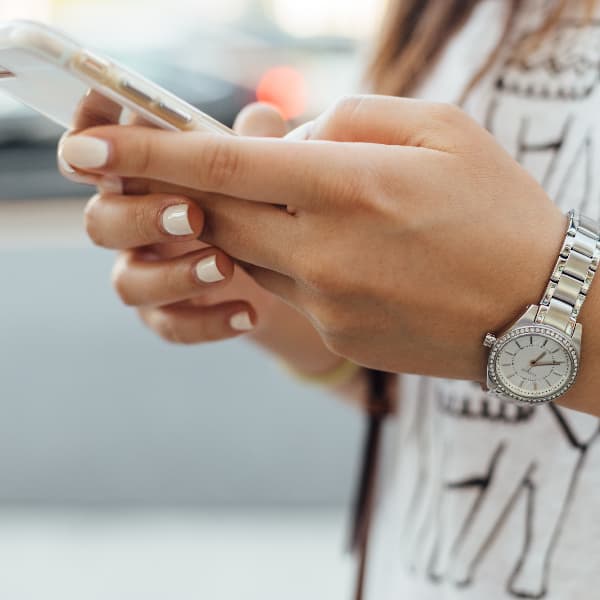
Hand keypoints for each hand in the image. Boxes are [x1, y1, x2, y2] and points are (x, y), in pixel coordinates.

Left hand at [59, 95, 567, 381]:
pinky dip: (294, 260)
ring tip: (308, 206)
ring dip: (252, 223)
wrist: (538, 309)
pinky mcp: (337, 333)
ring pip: (248, 253)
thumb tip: (288, 135)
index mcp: (351, 186)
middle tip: (185, 170)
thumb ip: (352, 119)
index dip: (150, 153)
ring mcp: (327, 301)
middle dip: (190, 190)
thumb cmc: (500, 210)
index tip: (89, 150)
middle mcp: (326, 250)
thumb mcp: (441, 130)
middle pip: (218, 214)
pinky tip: (346, 252)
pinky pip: (288, 289)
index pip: (224, 164)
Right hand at [60, 102, 288, 342]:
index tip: (105, 129)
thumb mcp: (265, 171)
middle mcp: (133, 223)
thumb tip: (262, 118)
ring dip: (173, 275)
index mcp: (143, 177)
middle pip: (100, 221)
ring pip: (127, 282)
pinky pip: (169, 325)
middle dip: (141, 217)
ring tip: (226, 266)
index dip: (89, 134)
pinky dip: (207, 322)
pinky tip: (248, 313)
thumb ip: (258, 145)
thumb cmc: (260, 205)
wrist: (283, 272)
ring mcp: (147, 271)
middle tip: (194, 215)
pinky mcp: (167, 313)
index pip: (96, 151)